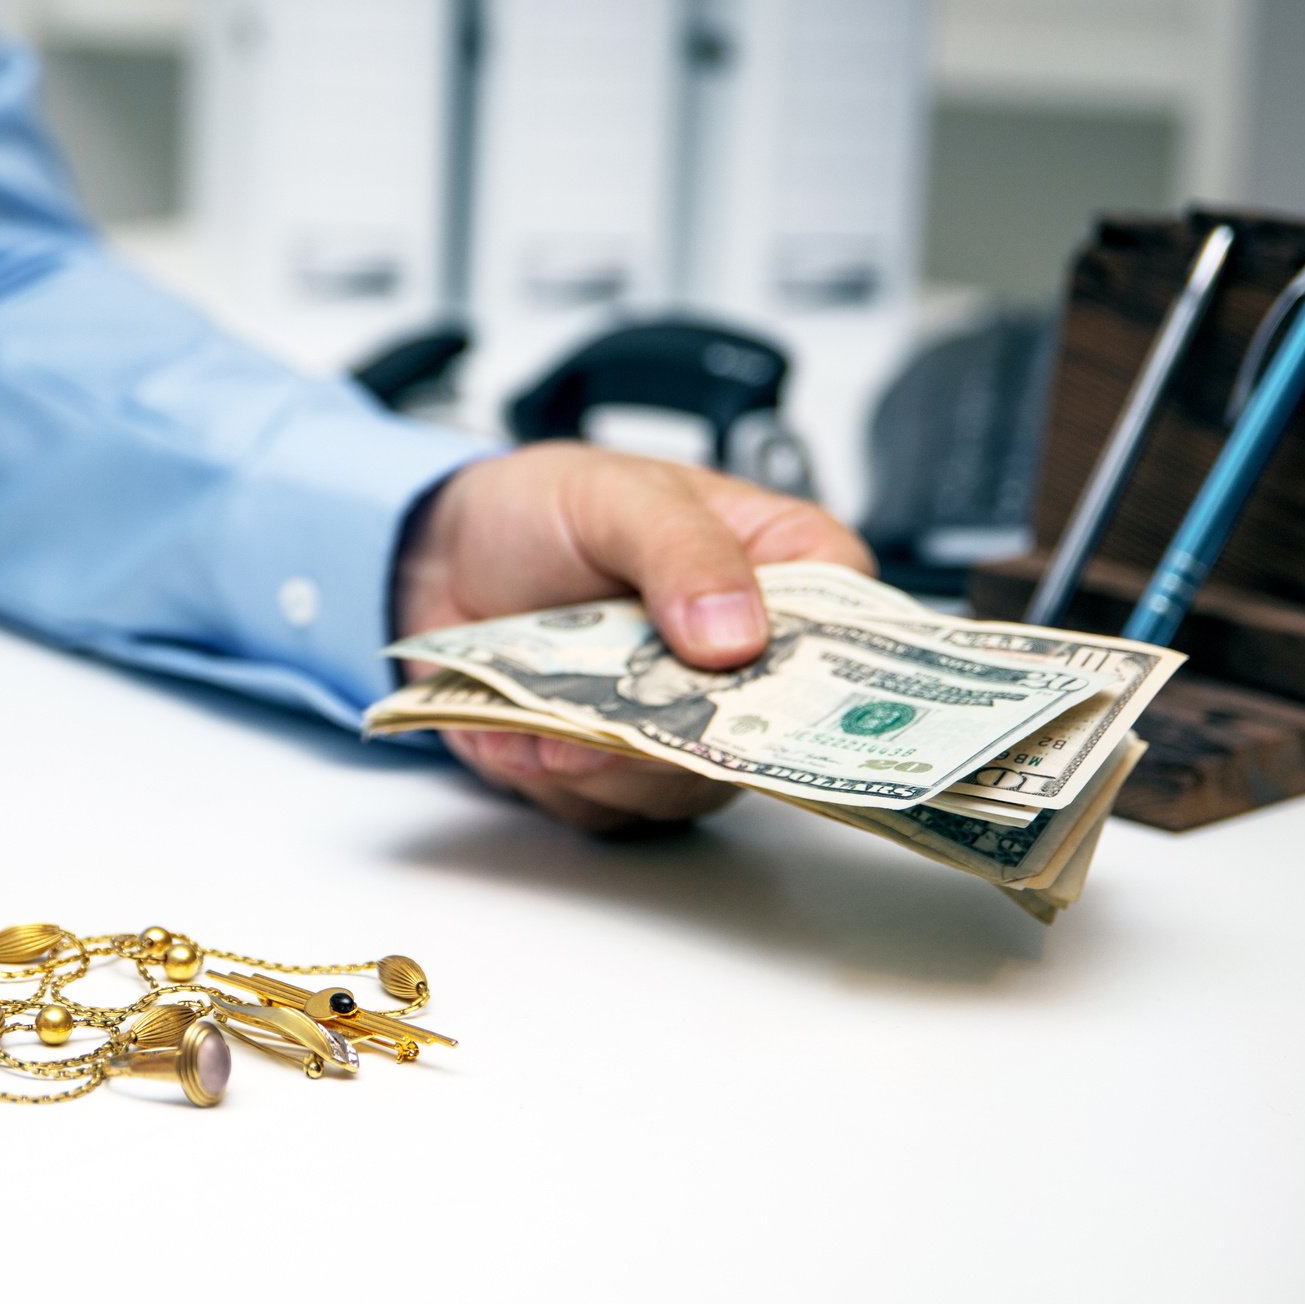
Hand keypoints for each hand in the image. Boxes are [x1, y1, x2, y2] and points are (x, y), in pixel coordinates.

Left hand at [395, 443, 871, 834]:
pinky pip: (603, 807)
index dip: (831, 677)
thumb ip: (681, 549)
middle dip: (687, 735)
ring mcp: (683, 730)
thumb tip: (736, 632)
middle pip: (769, 740)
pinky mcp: (614, 774)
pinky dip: (550, 772)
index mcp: (784, 577)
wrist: (447, 558)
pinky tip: (513, 730)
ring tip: (545, 717)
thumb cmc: (548, 510)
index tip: (772, 688)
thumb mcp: (618, 496)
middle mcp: (747, 669)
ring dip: (605, 761)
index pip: (857, 638)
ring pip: (682, 790)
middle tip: (624, 715)